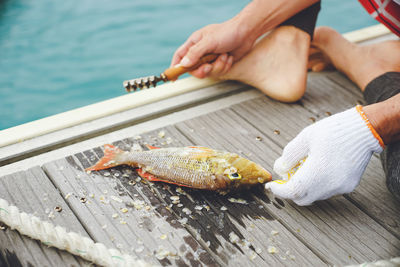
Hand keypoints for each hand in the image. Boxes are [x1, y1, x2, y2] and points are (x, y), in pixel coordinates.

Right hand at [170, 20, 254, 78]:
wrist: (247, 33)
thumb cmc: (228, 32)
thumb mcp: (209, 42)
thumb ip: (195, 53)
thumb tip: (183, 64)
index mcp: (194, 43)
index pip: (180, 56)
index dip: (175, 67)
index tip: (173, 77)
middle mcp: (201, 52)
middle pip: (193, 69)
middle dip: (203, 70)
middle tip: (209, 66)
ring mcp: (211, 58)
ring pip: (208, 72)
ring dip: (218, 66)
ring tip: (224, 56)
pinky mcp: (220, 63)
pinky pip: (219, 72)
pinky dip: (225, 66)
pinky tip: (229, 57)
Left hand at [265, 106, 383, 205]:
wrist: (364, 130)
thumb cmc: (332, 131)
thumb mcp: (305, 138)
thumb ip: (289, 156)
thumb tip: (280, 170)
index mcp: (317, 173)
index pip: (292, 192)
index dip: (279, 191)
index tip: (271, 186)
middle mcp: (329, 185)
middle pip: (302, 198)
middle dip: (291, 190)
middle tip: (286, 177)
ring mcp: (340, 187)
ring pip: (315, 195)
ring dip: (305, 187)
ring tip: (304, 167)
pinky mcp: (348, 185)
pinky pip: (328, 191)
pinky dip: (318, 184)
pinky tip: (319, 168)